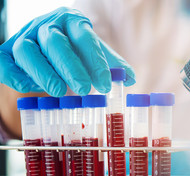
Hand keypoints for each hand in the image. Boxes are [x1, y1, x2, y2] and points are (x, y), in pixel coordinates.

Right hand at [0, 7, 134, 96]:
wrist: (45, 43)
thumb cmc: (74, 49)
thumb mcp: (94, 52)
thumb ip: (111, 63)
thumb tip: (130, 78)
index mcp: (72, 22)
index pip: (85, 38)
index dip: (95, 61)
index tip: (106, 85)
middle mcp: (46, 26)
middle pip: (56, 43)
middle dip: (70, 67)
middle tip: (84, 90)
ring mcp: (24, 37)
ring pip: (28, 51)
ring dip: (43, 73)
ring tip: (59, 92)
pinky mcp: (6, 52)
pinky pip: (4, 61)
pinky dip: (14, 74)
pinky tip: (28, 88)